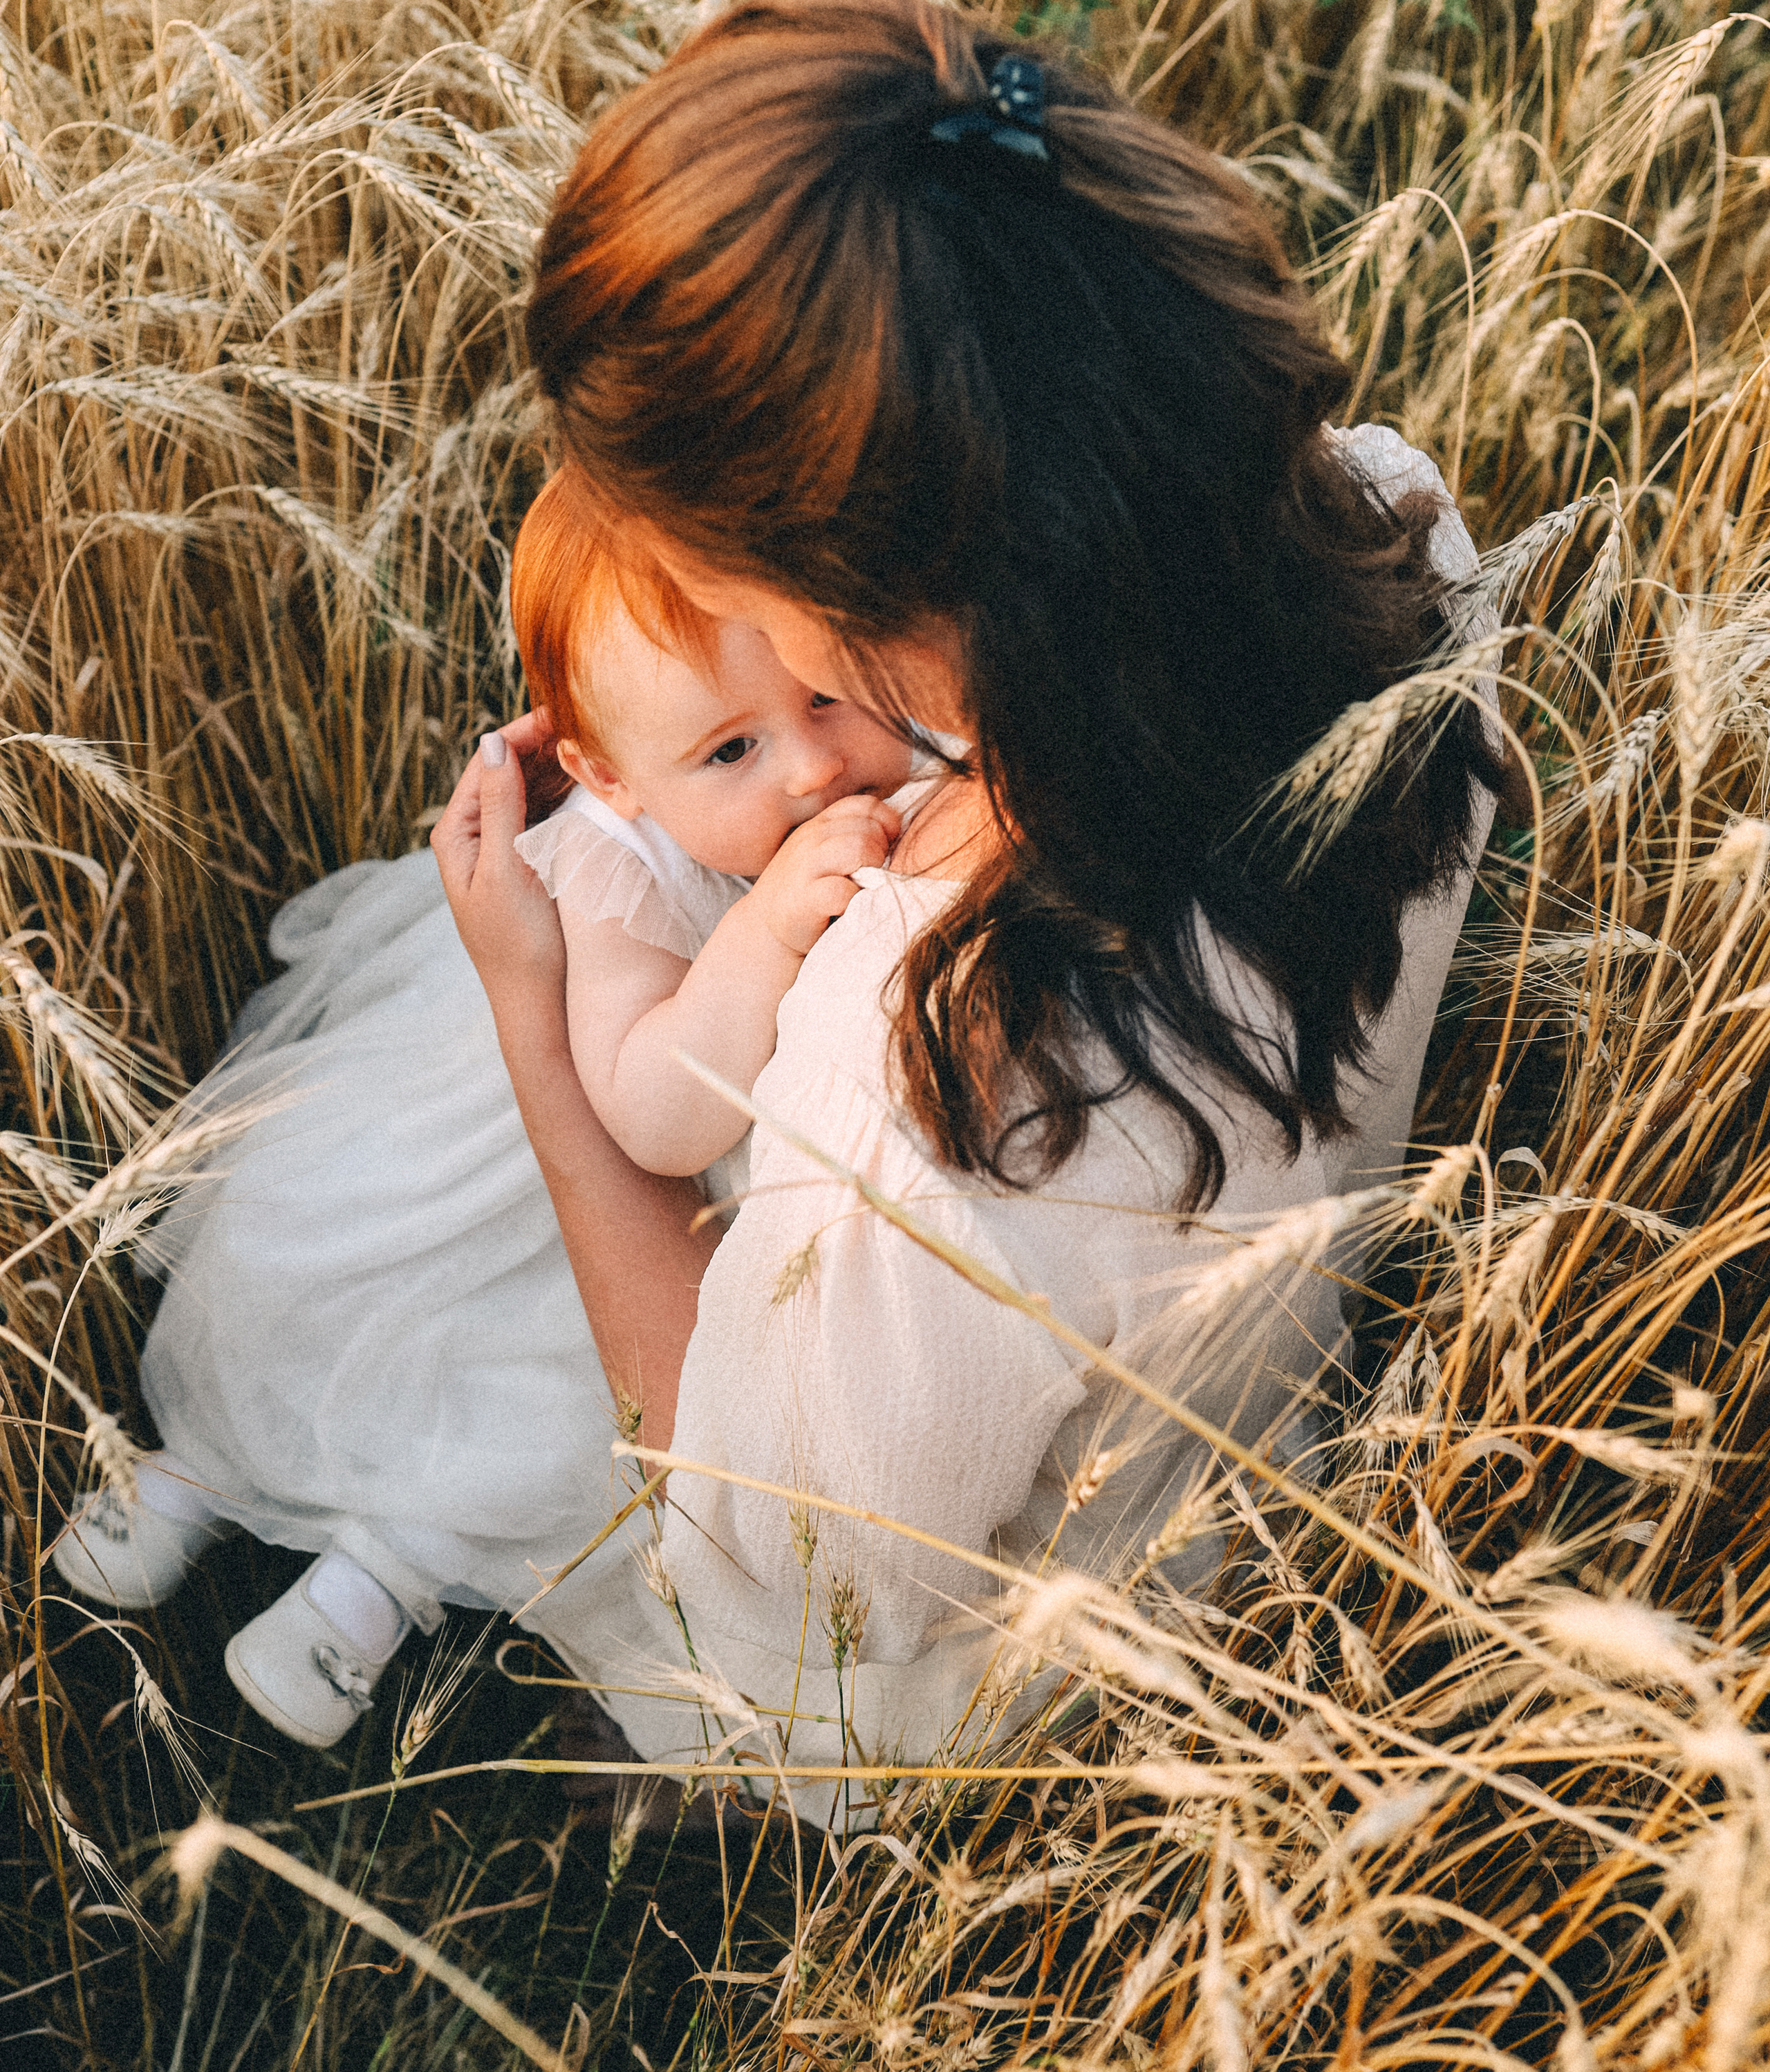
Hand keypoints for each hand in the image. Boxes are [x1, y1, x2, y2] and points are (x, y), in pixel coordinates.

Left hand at [431, 718, 566, 1011]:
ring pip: (530, 790)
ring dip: (559, 766)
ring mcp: (503, 849)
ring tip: (595, 743)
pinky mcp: (529, 863)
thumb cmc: (518, 944)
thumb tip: (491, 742)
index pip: (486, 764)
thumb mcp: (506, 870)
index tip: (560, 712)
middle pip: (508, 772)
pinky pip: (545, 814)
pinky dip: (567, 794)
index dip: (521, 734)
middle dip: (544, 746)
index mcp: (456, 835)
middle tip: (588, 722)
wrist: (537, 1003)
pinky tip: (592, 780)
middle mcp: (475, 836)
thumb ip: (500, 806)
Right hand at [746, 793, 901, 955]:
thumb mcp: (825, 853)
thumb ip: (853, 836)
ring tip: (864, 887)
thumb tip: (899, 832)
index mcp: (820, 824)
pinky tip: (851, 906)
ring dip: (871, 871)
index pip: (864, 805)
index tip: (887, 848)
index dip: (886, 823)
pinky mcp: (805, 900)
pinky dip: (854, 899)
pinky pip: (842, 890)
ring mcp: (805, 867)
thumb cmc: (809, 889)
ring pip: (858, 849)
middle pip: (867, 827)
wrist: (768, 927)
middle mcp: (811, 839)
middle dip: (880, 852)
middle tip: (873, 874)